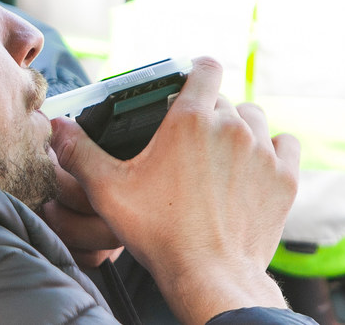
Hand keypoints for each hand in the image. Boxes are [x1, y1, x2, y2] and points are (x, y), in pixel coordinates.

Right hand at [51, 57, 300, 324]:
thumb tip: (58, 127)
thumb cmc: (160, 234)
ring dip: (241, 128)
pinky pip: (285, 145)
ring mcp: (263, 152)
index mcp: (190, 119)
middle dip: (208, 113)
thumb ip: (81, 152)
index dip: (195, 70)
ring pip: (255, 118)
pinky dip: (273, 150)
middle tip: (189, 142)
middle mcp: (231, 126)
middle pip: (224, 98)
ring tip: (221, 154)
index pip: (204, 68)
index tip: (188, 82)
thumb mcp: (109, 191)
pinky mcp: (284, 179)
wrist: (211, 277)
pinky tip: (255, 165)